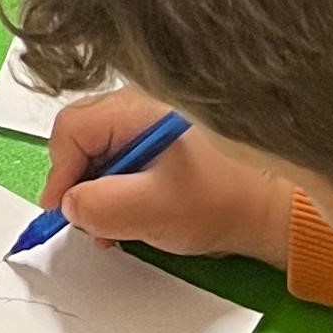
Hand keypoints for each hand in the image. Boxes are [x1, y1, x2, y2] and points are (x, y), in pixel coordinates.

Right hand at [43, 87, 294, 267]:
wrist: (272, 208)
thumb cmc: (221, 201)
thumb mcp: (150, 209)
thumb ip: (99, 207)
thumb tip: (70, 204)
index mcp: (137, 108)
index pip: (71, 129)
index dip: (60, 172)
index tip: (64, 210)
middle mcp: (142, 106)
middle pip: (84, 138)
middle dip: (81, 184)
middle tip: (91, 222)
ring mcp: (154, 123)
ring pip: (104, 153)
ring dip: (102, 192)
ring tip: (119, 226)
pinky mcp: (166, 144)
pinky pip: (126, 161)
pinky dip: (122, 189)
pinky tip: (139, 214)